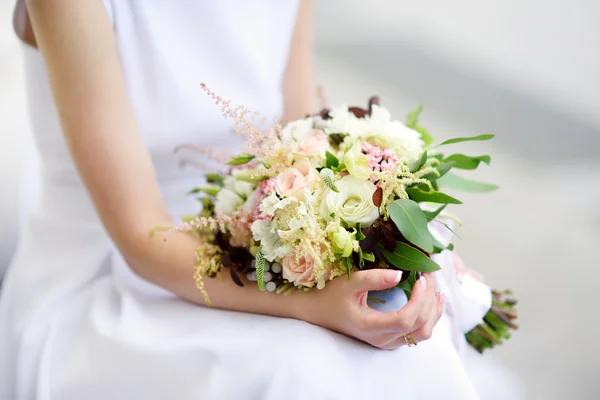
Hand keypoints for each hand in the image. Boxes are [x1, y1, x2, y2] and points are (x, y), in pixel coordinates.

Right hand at [295, 270, 443, 348]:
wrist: (318, 312)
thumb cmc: (331, 295)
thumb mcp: (348, 282)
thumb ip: (373, 278)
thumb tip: (401, 275)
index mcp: (370, 326)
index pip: (405, 320)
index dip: (419, 300)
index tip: (421, 278)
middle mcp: (381, 339)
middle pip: (419, 326)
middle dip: (429, 299)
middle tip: (428, 274)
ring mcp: (387, 342)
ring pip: (423, 334)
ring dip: (433, 310)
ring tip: (435, 288)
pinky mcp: (391, 339)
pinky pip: (418, 334)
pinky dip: (429, 317)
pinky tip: (431, 300)